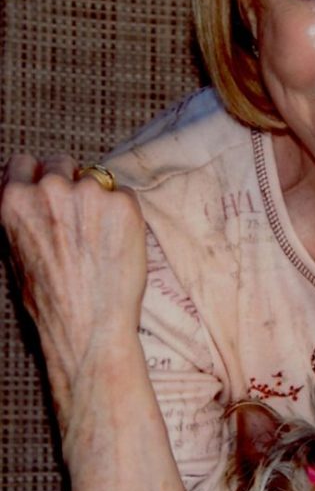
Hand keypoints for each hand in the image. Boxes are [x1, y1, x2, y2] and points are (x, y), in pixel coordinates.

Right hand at [0, 153, 146, 423]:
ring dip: (99, 197)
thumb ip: (22, 217)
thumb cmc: (51, 302)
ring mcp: (88, 193)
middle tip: (81, 218)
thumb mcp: (15, 255)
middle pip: (62, 163)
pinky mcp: (123, 203)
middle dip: (70, 184)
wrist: (88, 327)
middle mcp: (49, 189)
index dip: (38, 177)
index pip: (25, 163)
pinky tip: (119, 243)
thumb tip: (31, 196)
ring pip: (97, 176)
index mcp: (14, 201)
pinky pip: (124, 194)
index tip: (49, 191)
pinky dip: (125, 212)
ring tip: (101, 237)